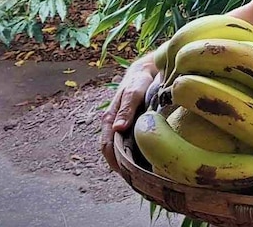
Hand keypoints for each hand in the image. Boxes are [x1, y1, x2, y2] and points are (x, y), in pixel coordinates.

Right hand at [100, 54, 156, 172]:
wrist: (146, 72)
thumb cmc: (139, 81)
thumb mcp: (133, 93)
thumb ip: (126, 110)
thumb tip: (117, 129)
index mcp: (110, 120)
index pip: (107, 147)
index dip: (115, 162)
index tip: (128, 174)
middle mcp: (114, 126)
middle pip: (112, 152)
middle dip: (122, 166)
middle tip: (137, 180)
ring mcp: (122, 127)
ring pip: (121, 150)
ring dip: (128, 161)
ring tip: (142, 175)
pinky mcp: (131, 126)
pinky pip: (129, 144)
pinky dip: (134, 154)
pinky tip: (145, 161)